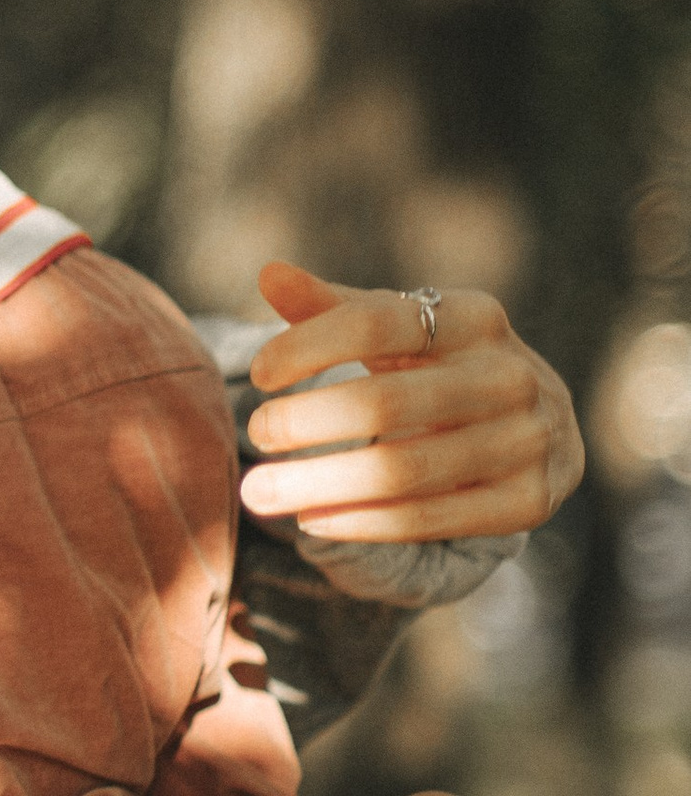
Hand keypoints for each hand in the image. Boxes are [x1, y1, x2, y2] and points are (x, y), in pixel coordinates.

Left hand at [238, 262, 582, 542]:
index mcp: (475, 318)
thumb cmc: (441, 367)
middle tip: (253, 436)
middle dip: (304, 422)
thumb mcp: (398, 330)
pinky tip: (311, 517)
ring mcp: (527, 441)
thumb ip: (332, 309)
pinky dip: (360, 522)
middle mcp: (509, 376)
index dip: (308, 346)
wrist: (542, 426)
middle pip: (384, 403)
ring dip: (318, 484)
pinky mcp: (528, 501)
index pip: (377, 323)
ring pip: (402, 470)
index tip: (257, 374)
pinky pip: (428, 518)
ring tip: (258, 492)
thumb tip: (268, 273)